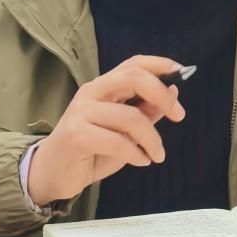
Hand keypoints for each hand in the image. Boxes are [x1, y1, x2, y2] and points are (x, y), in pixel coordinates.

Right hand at [27, 55, 185, 206]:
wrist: (53, 173)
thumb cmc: (91, 150)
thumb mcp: (126, 131)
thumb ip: (146, 112)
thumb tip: (173, 91)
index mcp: (104, 86)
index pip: (133, 63)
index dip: (160, 64)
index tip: (183, 73)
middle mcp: (91, 92)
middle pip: (132, 77)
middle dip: (161, 94)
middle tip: (179, 116)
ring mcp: (81, 112)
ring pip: (130, 117)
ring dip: (152, 139)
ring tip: (157, 155)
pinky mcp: (76, 135)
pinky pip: (117, 141)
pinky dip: (136, 153)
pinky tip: (141, 161)